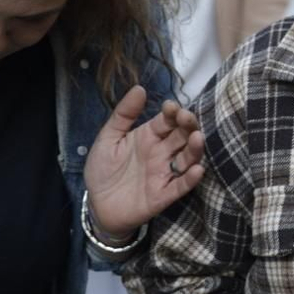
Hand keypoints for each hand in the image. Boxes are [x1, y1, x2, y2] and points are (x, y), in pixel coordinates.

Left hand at [84, 87, 204, 237]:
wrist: (96, 205)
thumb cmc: (103, 170)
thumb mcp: (108, 138)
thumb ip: (123, 114)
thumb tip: (139, 88)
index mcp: (149, 136)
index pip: (167, 120)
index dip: (173, 112)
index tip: (171, 106)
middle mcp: (162, 153)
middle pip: (182, 136)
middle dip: (188, 125)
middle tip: (186, 118)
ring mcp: (164, 173)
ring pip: (187, 159)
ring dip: (194, 149)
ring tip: (197, 138)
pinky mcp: (164, 195)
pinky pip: (180, 186)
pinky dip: (190, 179)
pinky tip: (197, 170)